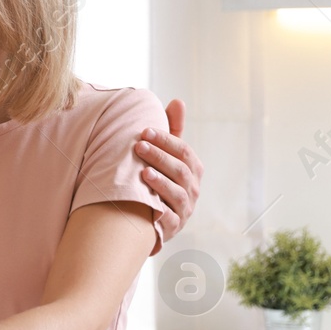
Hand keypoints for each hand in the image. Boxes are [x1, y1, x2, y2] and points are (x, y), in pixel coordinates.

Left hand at [137, 98, 202, 248]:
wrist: (152, 218)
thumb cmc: (160, 179)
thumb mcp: (167, 156)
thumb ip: (172, 131)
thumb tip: (177, 101)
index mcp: (192, 170)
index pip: (183, 151)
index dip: (165, 140)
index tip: (144, 131)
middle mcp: (192, 189)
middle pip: (180, 171)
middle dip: (160, 157)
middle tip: (138, 145)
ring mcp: (184, 209)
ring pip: (177, 194)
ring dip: (160, 182)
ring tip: (143, 172)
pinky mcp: (173, 227)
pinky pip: (169, 220)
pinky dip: (160, 213)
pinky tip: (148, 204)